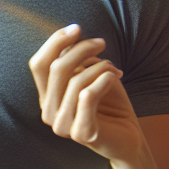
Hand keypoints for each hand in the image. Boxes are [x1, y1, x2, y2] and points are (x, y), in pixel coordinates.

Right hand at [29, 24, 143, 163]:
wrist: (129, 139)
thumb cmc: (110, 105)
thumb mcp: (90, 76)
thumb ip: (76, 62)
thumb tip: (69, 39)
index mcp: (47, 98)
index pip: (38, 64)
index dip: (54, 42)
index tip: (76, 28)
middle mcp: (49, 112)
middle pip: (56, 69)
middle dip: (81, 49)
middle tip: (101, 42)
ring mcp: (63, 125)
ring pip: (75, 81)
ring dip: (100, 67)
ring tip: (114, 69)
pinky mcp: (82, 133)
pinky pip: (88, 95)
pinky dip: (104, 79)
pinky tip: (116, 77)